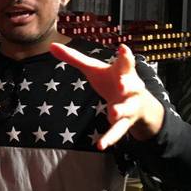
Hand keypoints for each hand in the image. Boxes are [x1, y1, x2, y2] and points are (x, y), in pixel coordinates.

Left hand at [50, 42, 164, 149]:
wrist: (138, 104)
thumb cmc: (111, 80)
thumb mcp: (94, 68)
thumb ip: (74, 58)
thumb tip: (51, 45)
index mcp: (123, 71)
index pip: (125, 62)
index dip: (125, 55)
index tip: (122, 48)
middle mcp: (130, 88)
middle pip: (131, 85)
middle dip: (126, 84)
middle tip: (120, 85)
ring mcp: (129, 105)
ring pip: (127, 108)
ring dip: (121, 111)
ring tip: (113, 113)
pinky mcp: (126, 122)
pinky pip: (119, 131)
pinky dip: (110, 138)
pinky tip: (100, 145)